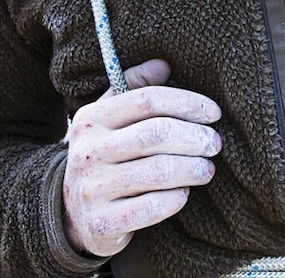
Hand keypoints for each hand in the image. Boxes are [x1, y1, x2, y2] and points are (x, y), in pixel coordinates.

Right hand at [62, 59, 221, 257]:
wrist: (69, 212)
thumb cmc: (105, 154)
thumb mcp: (109, 116)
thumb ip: (134, 86)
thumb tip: (163, 63)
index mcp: (91, 119)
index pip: (148, 100)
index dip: (188, 103)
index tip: (214, 113)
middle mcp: (88, 151)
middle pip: (156, 134)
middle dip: (195, 137)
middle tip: (214, 144)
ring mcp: (92, 188)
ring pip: (159, 171)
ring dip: (192, 168)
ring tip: (206, 169)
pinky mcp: (102, 222)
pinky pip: (152, 207)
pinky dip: (176, 199)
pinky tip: (183, 193)